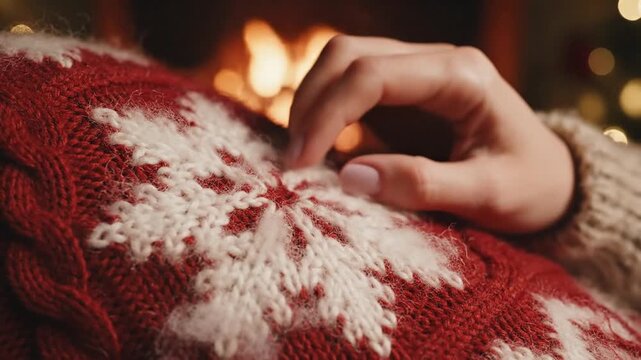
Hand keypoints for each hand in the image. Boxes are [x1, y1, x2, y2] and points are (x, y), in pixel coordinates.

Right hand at [285, 36, 573, 233]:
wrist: (550, 180)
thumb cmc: (529, 186)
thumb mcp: (489, 195)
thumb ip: (423, 184)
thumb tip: (350, 176)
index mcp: (460, 76)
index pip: (372, 74)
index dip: (328, 113)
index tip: (302, 162)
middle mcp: (435, 62)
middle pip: (348, 54)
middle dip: (311, 102)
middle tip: (294, 160)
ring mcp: (417, 73)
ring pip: (342, 63)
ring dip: (312, 102)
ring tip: (300, 154)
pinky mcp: (405, 94)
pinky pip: (350, 88)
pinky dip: (325, 111)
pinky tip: (318, 147)